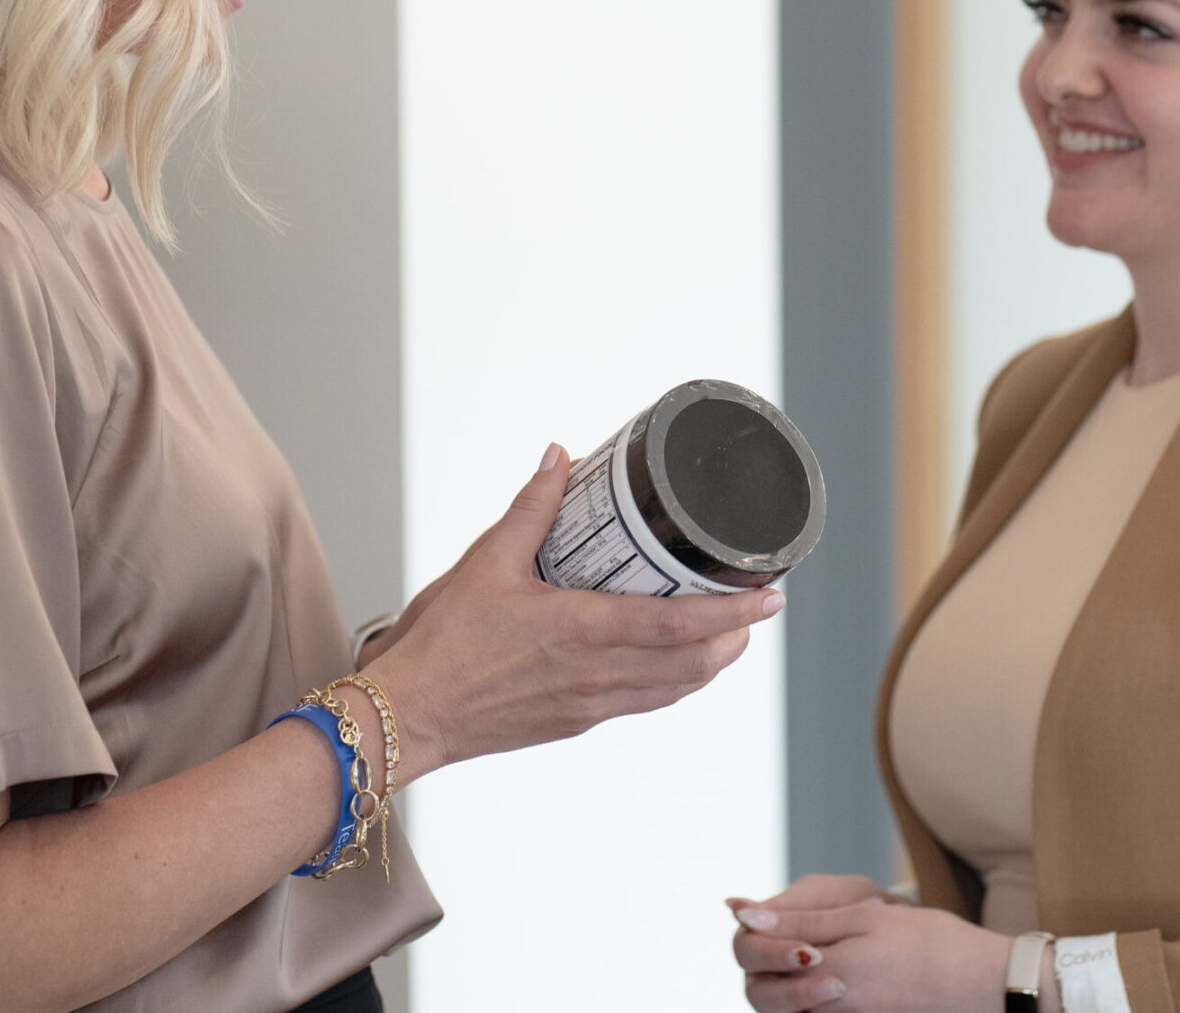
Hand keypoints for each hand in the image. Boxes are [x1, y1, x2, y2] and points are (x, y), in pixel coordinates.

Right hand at [369, 444, 783, 777]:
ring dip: (712, 662)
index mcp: (580, 631)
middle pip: (694, 664)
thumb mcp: (486, 562)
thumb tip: (557, 460)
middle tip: (759, 606)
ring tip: (730, 631)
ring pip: (674, 688)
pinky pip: (644, 701)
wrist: (408, 715)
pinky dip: (674, 680)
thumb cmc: (442, 645)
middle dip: (736, 636)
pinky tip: (673, 660)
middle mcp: (596, 674)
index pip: (679, 626)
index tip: (770, 595)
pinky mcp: (577, 720)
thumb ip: (530, 509)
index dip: (734, 612)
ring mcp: (590, 704)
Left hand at [729, 891, 1011, 1012]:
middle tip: (792, 937)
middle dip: (766, 960)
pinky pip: (813, 1011)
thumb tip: (745, 916)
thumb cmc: (929, 942)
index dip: (757, 933)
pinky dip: (809, 993)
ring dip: (787, 977)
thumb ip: (803, 920)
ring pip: (785, 1004)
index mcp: (827, 973)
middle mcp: (828, 1006)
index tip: (767, 913)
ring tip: (811, 948)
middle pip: (762, 992)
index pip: (758, 957)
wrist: (983, 983)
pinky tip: (828, 970)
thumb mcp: (865, 916)